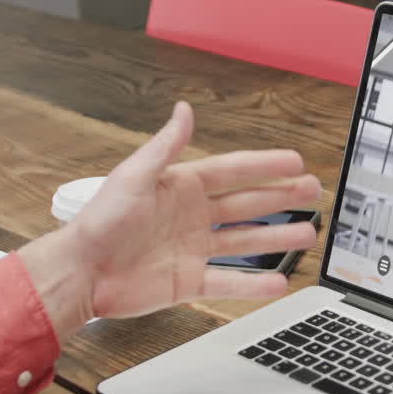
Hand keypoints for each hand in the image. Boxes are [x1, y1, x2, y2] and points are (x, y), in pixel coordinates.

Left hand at [18, 102, 321, 338]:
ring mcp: (193, 250)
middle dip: (281, 197)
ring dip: (276, 238)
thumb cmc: (98, 223)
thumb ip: (165, 146)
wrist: (80, 272)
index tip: (294, 160)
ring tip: (306, 233)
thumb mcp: (134, 176)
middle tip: (311, 191)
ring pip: (245, 242)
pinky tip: (277, 282)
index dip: (265, 166)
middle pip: (247, 205)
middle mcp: (192, 217)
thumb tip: (183, 109)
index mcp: (181, 187)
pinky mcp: (188, 281)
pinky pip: (228, 281)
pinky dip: (253, 283)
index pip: (233, 172)